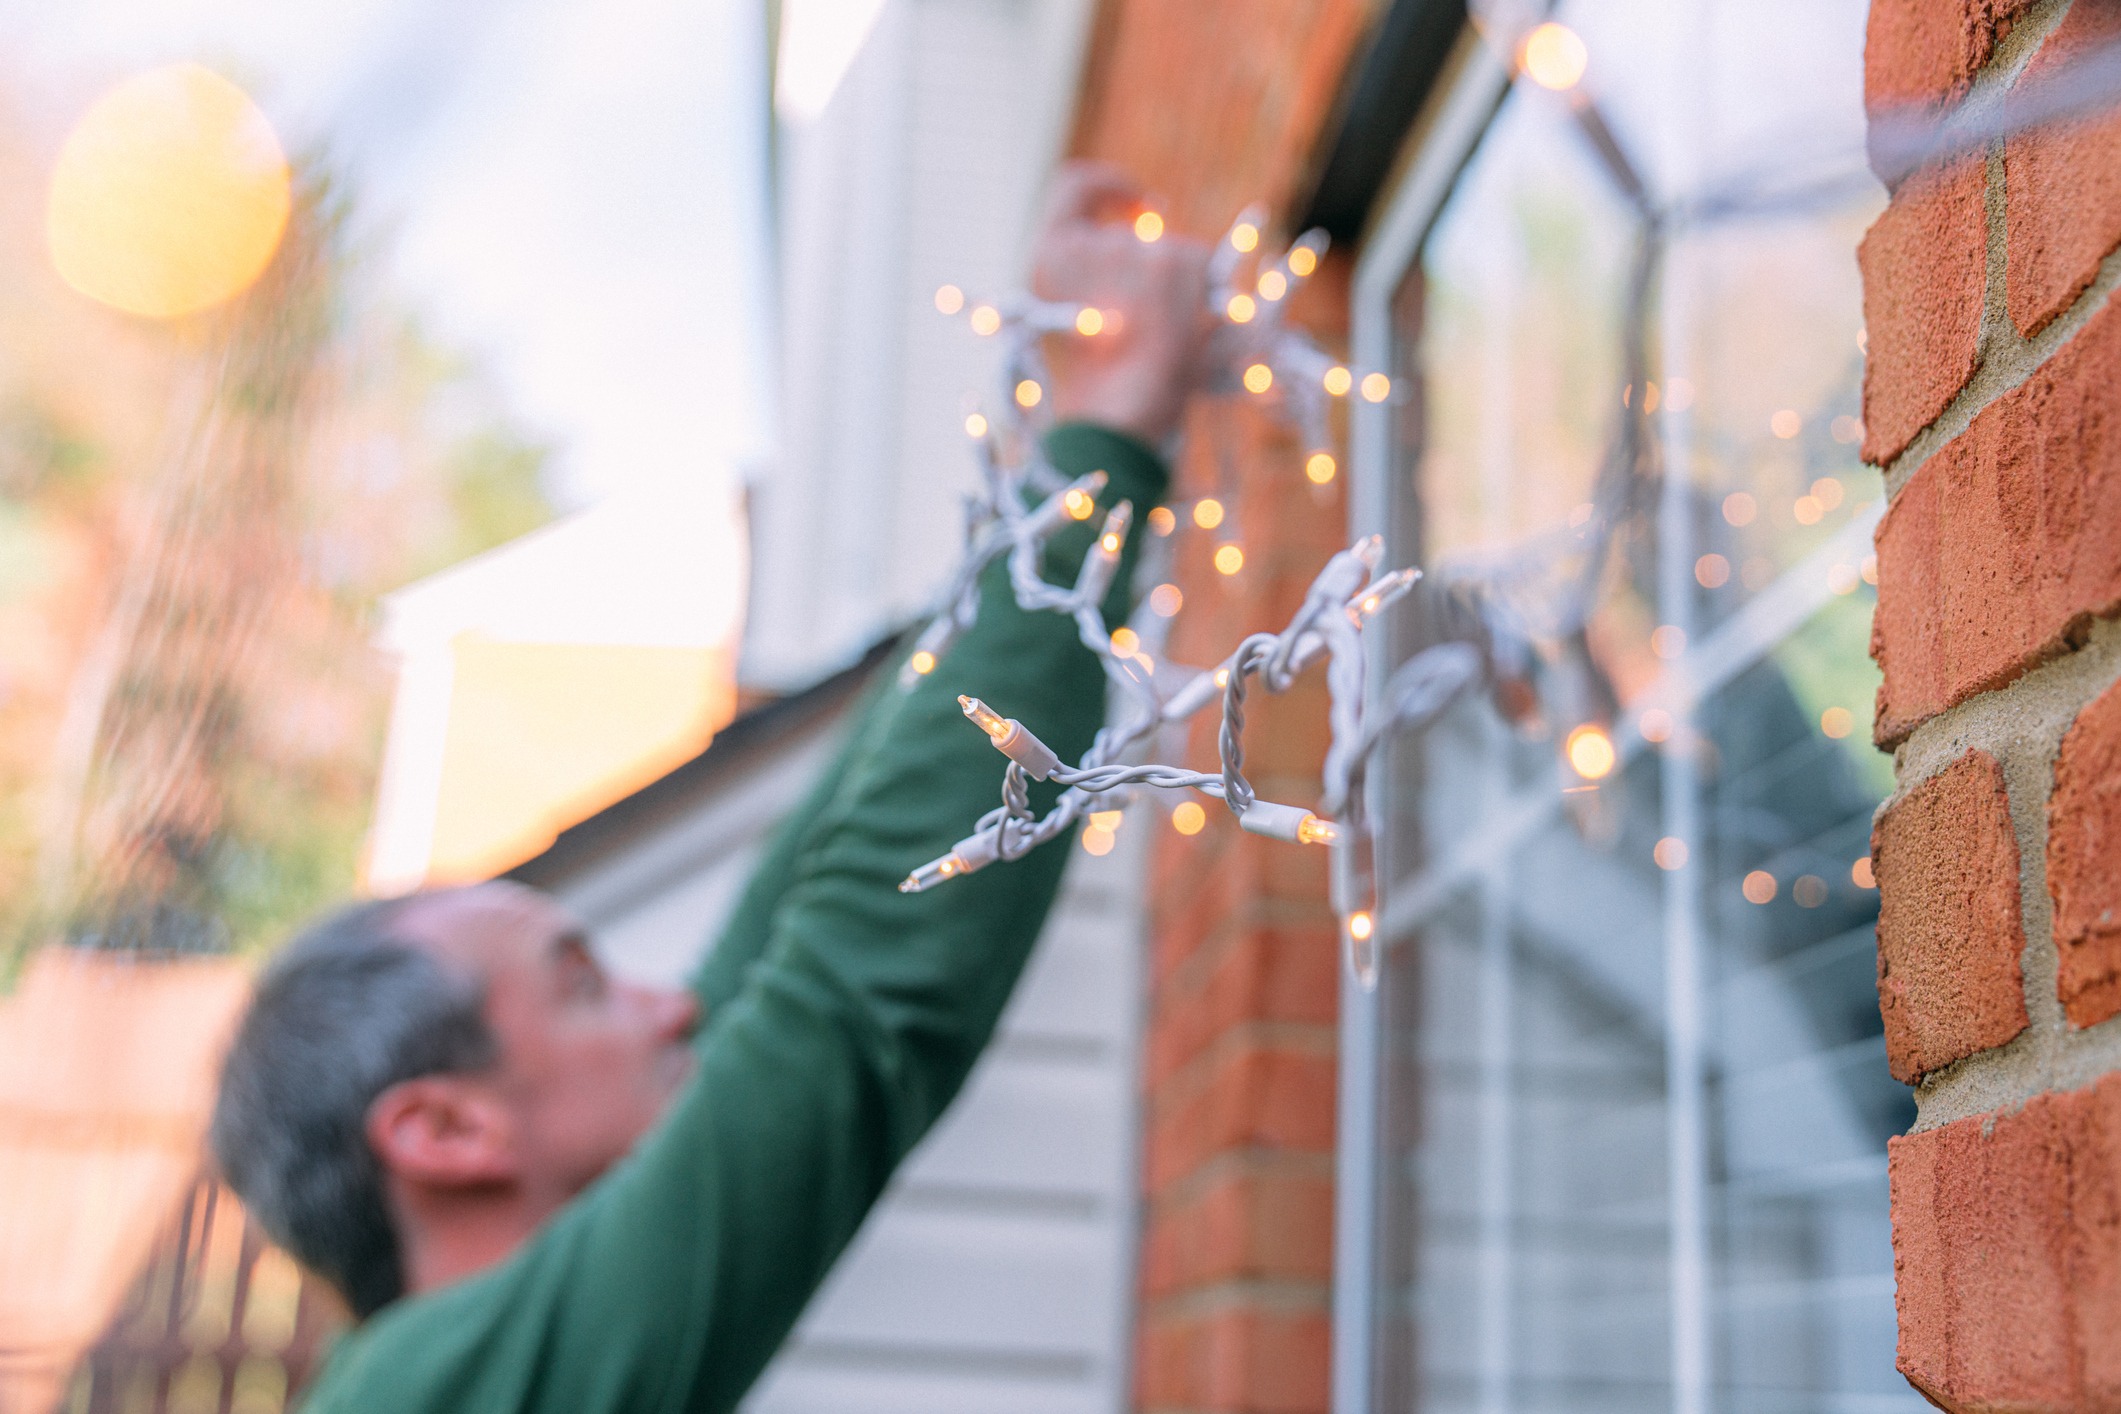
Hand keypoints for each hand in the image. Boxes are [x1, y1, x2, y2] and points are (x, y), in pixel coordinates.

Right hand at [1029, 162, 1213, 445]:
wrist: (1122, 415)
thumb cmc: (1102, 377)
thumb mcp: (1080, 314)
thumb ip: (1100, 267)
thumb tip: (1151, 221)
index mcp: (1049, 253)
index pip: (1075, 185)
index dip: (1108, 187)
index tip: (1138, 203)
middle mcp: (1086, 242)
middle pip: (1135, 232)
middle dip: (1150, 268)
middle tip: (1148, 322)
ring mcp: (1133, 249)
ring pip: (1172, 249)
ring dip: (1178, 288)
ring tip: (1165, 336)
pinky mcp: (1175, 261)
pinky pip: (1203, 264)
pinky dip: (1204, 295)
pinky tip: (1189, 330)